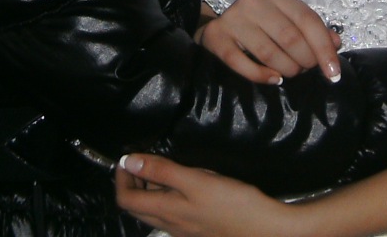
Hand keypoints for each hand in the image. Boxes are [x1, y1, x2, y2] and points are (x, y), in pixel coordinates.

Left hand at [115, 153, 298, 236]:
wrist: (264, 229)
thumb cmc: (232, 203)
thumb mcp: (195, 180)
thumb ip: (161, 171)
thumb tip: (129, 162)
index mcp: (165, 212)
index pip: (125, 199)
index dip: (121, 177)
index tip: (129, 156)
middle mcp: (169, 225)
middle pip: (137, 206)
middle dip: (133, 181)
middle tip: (143, 159)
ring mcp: (182, 229)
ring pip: (154, 209)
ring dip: (150, 188)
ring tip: (164, 166)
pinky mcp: (196, 228)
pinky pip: (171, 212)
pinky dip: (168, 195)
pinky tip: (186, 182)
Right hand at [196, 0, 340, 83]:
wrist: (219, 26)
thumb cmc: (259, 24)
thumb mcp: (286, 19)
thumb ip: (311, 30)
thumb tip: (336, 42)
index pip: (308, 20)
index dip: (324, 48)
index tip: (334, 72)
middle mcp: (253, 2)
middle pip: (290, 37)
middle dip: (305, 60)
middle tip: (306, 69)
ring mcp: (233, 19)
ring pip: (268, 52)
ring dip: (287, 69)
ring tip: (291, 73)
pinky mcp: (217, 37)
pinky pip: (241, 63)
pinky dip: (261, 75)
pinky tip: (275, 80)